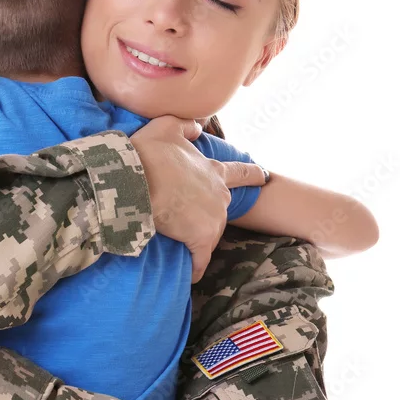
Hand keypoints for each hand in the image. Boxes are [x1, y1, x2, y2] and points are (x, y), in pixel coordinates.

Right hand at [129, 115, 266, 282]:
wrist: (135, 181)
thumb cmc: (148, 154)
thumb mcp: (165, 127)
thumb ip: (186, 126)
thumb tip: (199, 127)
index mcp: (215, 171)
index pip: (242, 173)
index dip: (253, 175)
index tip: (264, 176)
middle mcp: (220, 196)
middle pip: (218, 211)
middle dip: (204, 215)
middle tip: (181, 216)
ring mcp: (213, 219)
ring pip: (208, 235)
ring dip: (195, 239)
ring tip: (175, 239)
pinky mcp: (202, 239)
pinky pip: (200, 261)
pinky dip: (195, 268)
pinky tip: (190, 274)